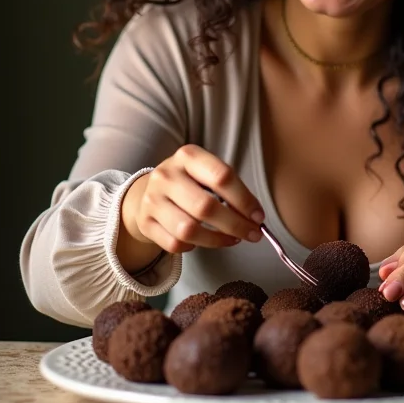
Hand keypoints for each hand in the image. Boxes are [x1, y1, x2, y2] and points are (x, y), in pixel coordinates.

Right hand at [121, 144, 264, 255]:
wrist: (146, 192)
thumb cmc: (189, 182)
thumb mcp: (206, 172)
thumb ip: (229, 188)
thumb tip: (255, 217)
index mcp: (188, 156)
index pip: (222, 177)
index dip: (244, 199)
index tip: (258, 216)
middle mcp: (166, 175)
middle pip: (206, 206)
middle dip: (235, 224)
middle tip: (253, 234)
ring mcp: (152, 200)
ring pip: (189, 229)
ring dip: (218, 240)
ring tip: (233, 239)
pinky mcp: (145, 223)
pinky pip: (174, 244)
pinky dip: (195, 246)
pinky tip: (204, 241)